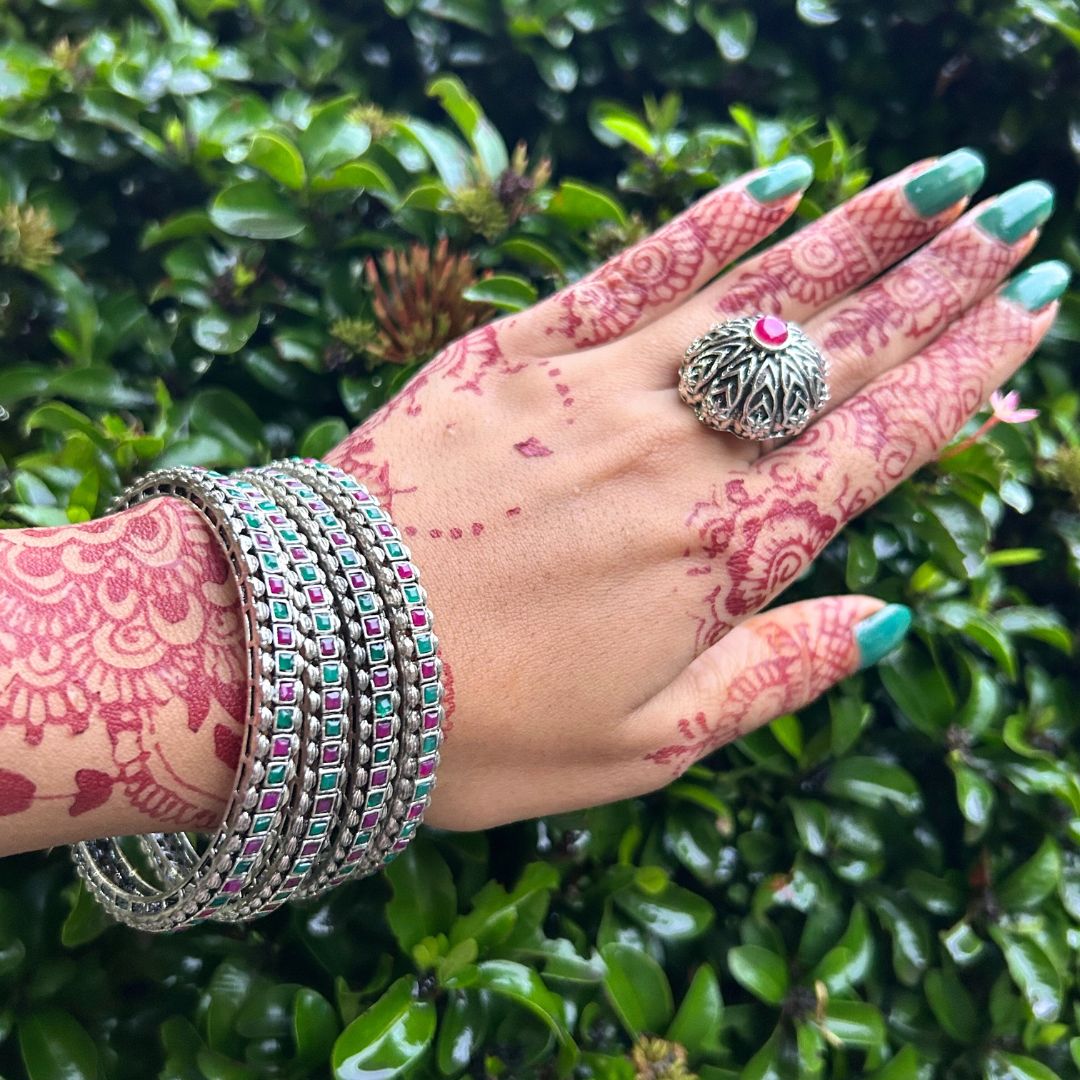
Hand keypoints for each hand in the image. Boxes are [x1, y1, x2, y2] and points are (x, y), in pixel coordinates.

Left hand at [324, 149, 1064, 830]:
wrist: (312, 661)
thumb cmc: (481, 725)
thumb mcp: (646, 744)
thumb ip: (774, 675)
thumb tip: (884, 619)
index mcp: (726, 551)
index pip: (881, 439)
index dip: (966, 371)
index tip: (1031, 309)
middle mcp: (680, 452)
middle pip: (838, 351)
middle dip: (939, 281)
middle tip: (1020, 215)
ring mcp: (597, 389)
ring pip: (754, 296)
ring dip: (856, 233)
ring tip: (938, 181)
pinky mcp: (513, 353)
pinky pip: (631, 274)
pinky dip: (706, 226)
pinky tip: (771, 182)